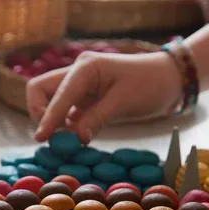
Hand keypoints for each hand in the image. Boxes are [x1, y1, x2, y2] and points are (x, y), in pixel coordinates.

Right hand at [26, 51, 181, 143]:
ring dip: (52, 121)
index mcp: (85, 67)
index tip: (41, 138)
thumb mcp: (123, 102)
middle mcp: (77, 73)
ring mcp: (79, 86)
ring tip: (65, 141)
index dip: (47, 117)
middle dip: (41, 113)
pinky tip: (74, 138)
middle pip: (40, 90)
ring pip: (50, 102)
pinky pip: (65, 113)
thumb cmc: (149, 84)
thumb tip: (76, 139)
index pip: (56, 93)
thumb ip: (96, 119)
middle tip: (52, 137)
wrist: (167, 80)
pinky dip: (65, 126)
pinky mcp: (84, 99)